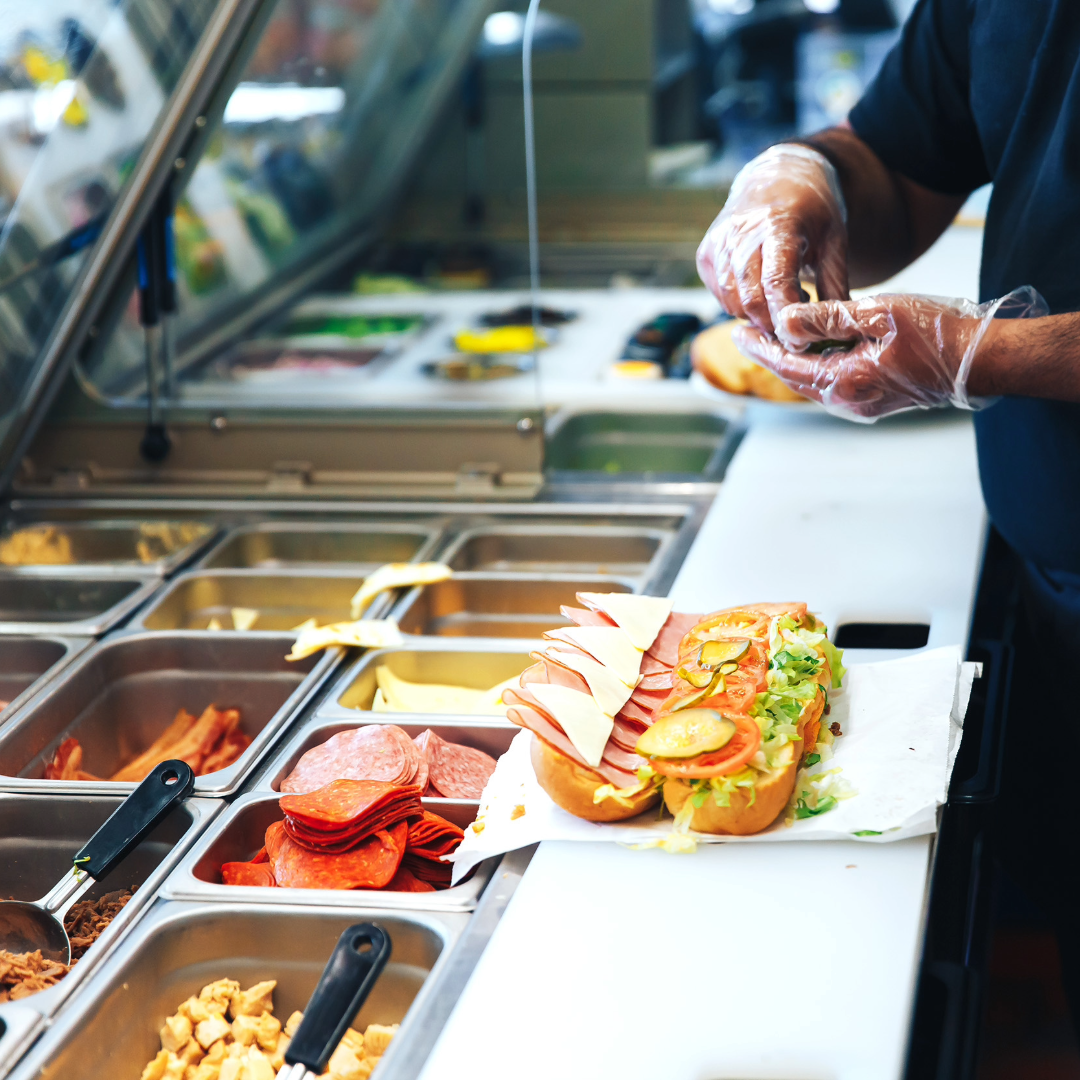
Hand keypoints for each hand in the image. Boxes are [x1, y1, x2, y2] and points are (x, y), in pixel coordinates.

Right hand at [696, 144, 848, 334]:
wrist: (777, 176)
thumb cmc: (812, 211)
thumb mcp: (835, 241)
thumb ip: (835, 286)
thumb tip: (841, 332)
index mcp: (778, 224)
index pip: (775, 283)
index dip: (786, 317)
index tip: (800, 338)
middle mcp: (740, 232)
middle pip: (749, 299)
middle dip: (771, 323)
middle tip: (793, 327)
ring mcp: (718, 242)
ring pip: (731, 302)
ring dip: (755, 316)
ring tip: (781, 303)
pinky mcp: (705, 254)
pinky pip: (720, 296)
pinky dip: (739, 305)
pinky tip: (761, 292)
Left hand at [731, 288, 1047, 420]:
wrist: (981, 360)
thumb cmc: (936, 332)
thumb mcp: (876, 314)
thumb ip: (827, 319)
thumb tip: (785, 323)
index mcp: (844, 382)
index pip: (786, 366)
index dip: (760, 348)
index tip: (737, 331)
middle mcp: (848, 402)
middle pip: (794, 379)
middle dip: (769, 355)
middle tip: (744, 333)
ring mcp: (861, 406)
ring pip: (812, 383)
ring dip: (791, 362)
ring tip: (770, 339)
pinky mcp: (874, 402)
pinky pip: (832, 384)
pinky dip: (815, 367)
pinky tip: (810, 350)